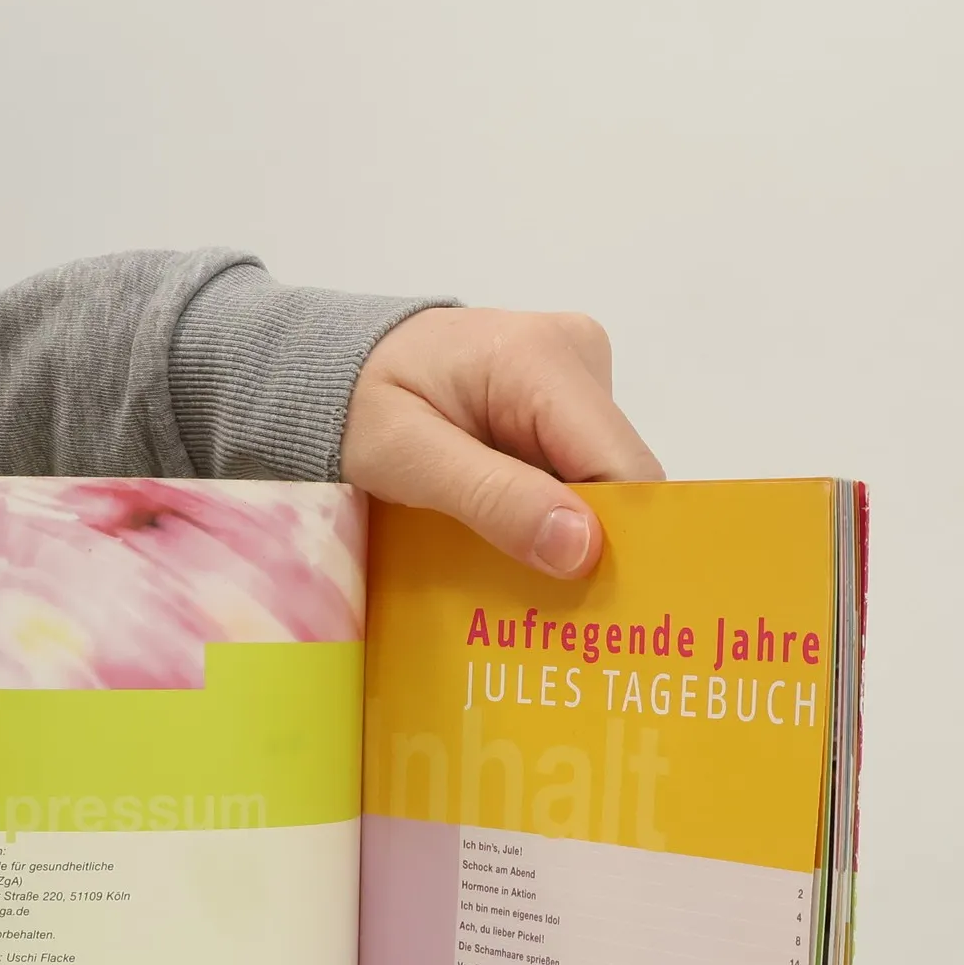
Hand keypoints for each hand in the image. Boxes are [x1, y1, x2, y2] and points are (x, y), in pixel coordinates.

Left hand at [343, 308, 663, 577]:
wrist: (341, 368)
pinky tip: (516, 541)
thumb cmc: (359, 405)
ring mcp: (575, 376)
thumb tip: (583, 548)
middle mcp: (578, 355)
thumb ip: (493, 499)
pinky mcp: (563, 401)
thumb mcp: (407, 458)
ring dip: (567, 530)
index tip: (604, 605)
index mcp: (543, 358)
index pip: (620, 464)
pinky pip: (575, 469)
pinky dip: (550, 511)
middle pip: (617, 474)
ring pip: (599, 479)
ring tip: (526, 578)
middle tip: (558, 609)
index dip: (622, 537)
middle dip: (593, 540)